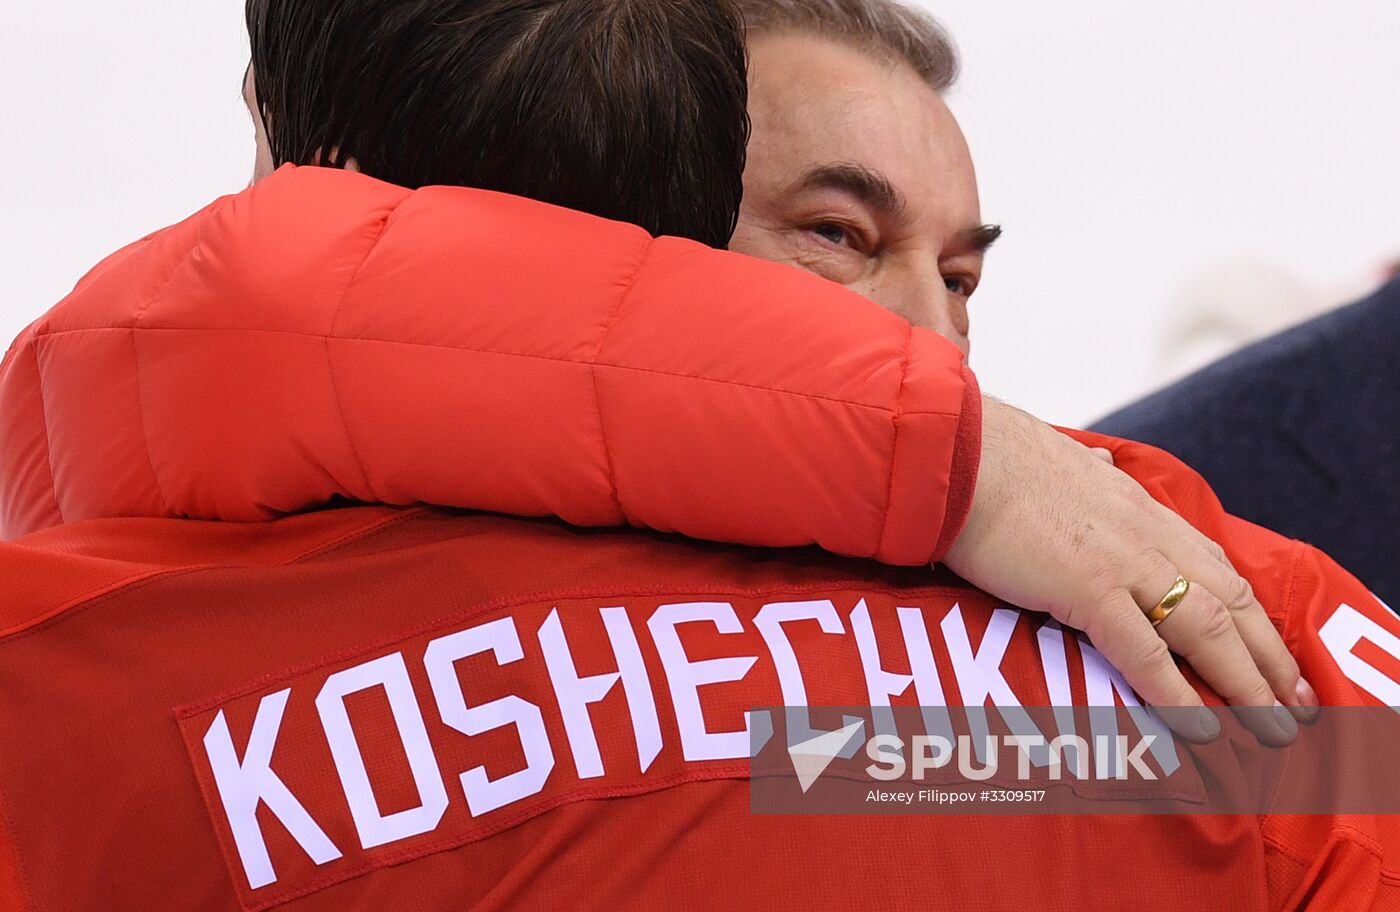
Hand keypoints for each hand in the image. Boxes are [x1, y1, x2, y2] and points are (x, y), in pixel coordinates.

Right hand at [941, 397, 1318, 745]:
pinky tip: (1207, 727)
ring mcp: (1123, 561)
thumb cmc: (991, 458)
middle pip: (1229, 600)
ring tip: (1274, 729)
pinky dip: (1180, 694)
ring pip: (1208, 629)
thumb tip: (1097, 462)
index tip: (1271, 649)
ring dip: (1248, 683)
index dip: (1248, 612)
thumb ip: (1089, 471)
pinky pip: (1146, 652)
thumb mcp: (1058, 461)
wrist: (957, 451)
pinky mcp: (1088, 587)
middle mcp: (1146, 533)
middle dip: (1269, 657)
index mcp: (1138, 506)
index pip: (1212, 565)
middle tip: (1297, 705)